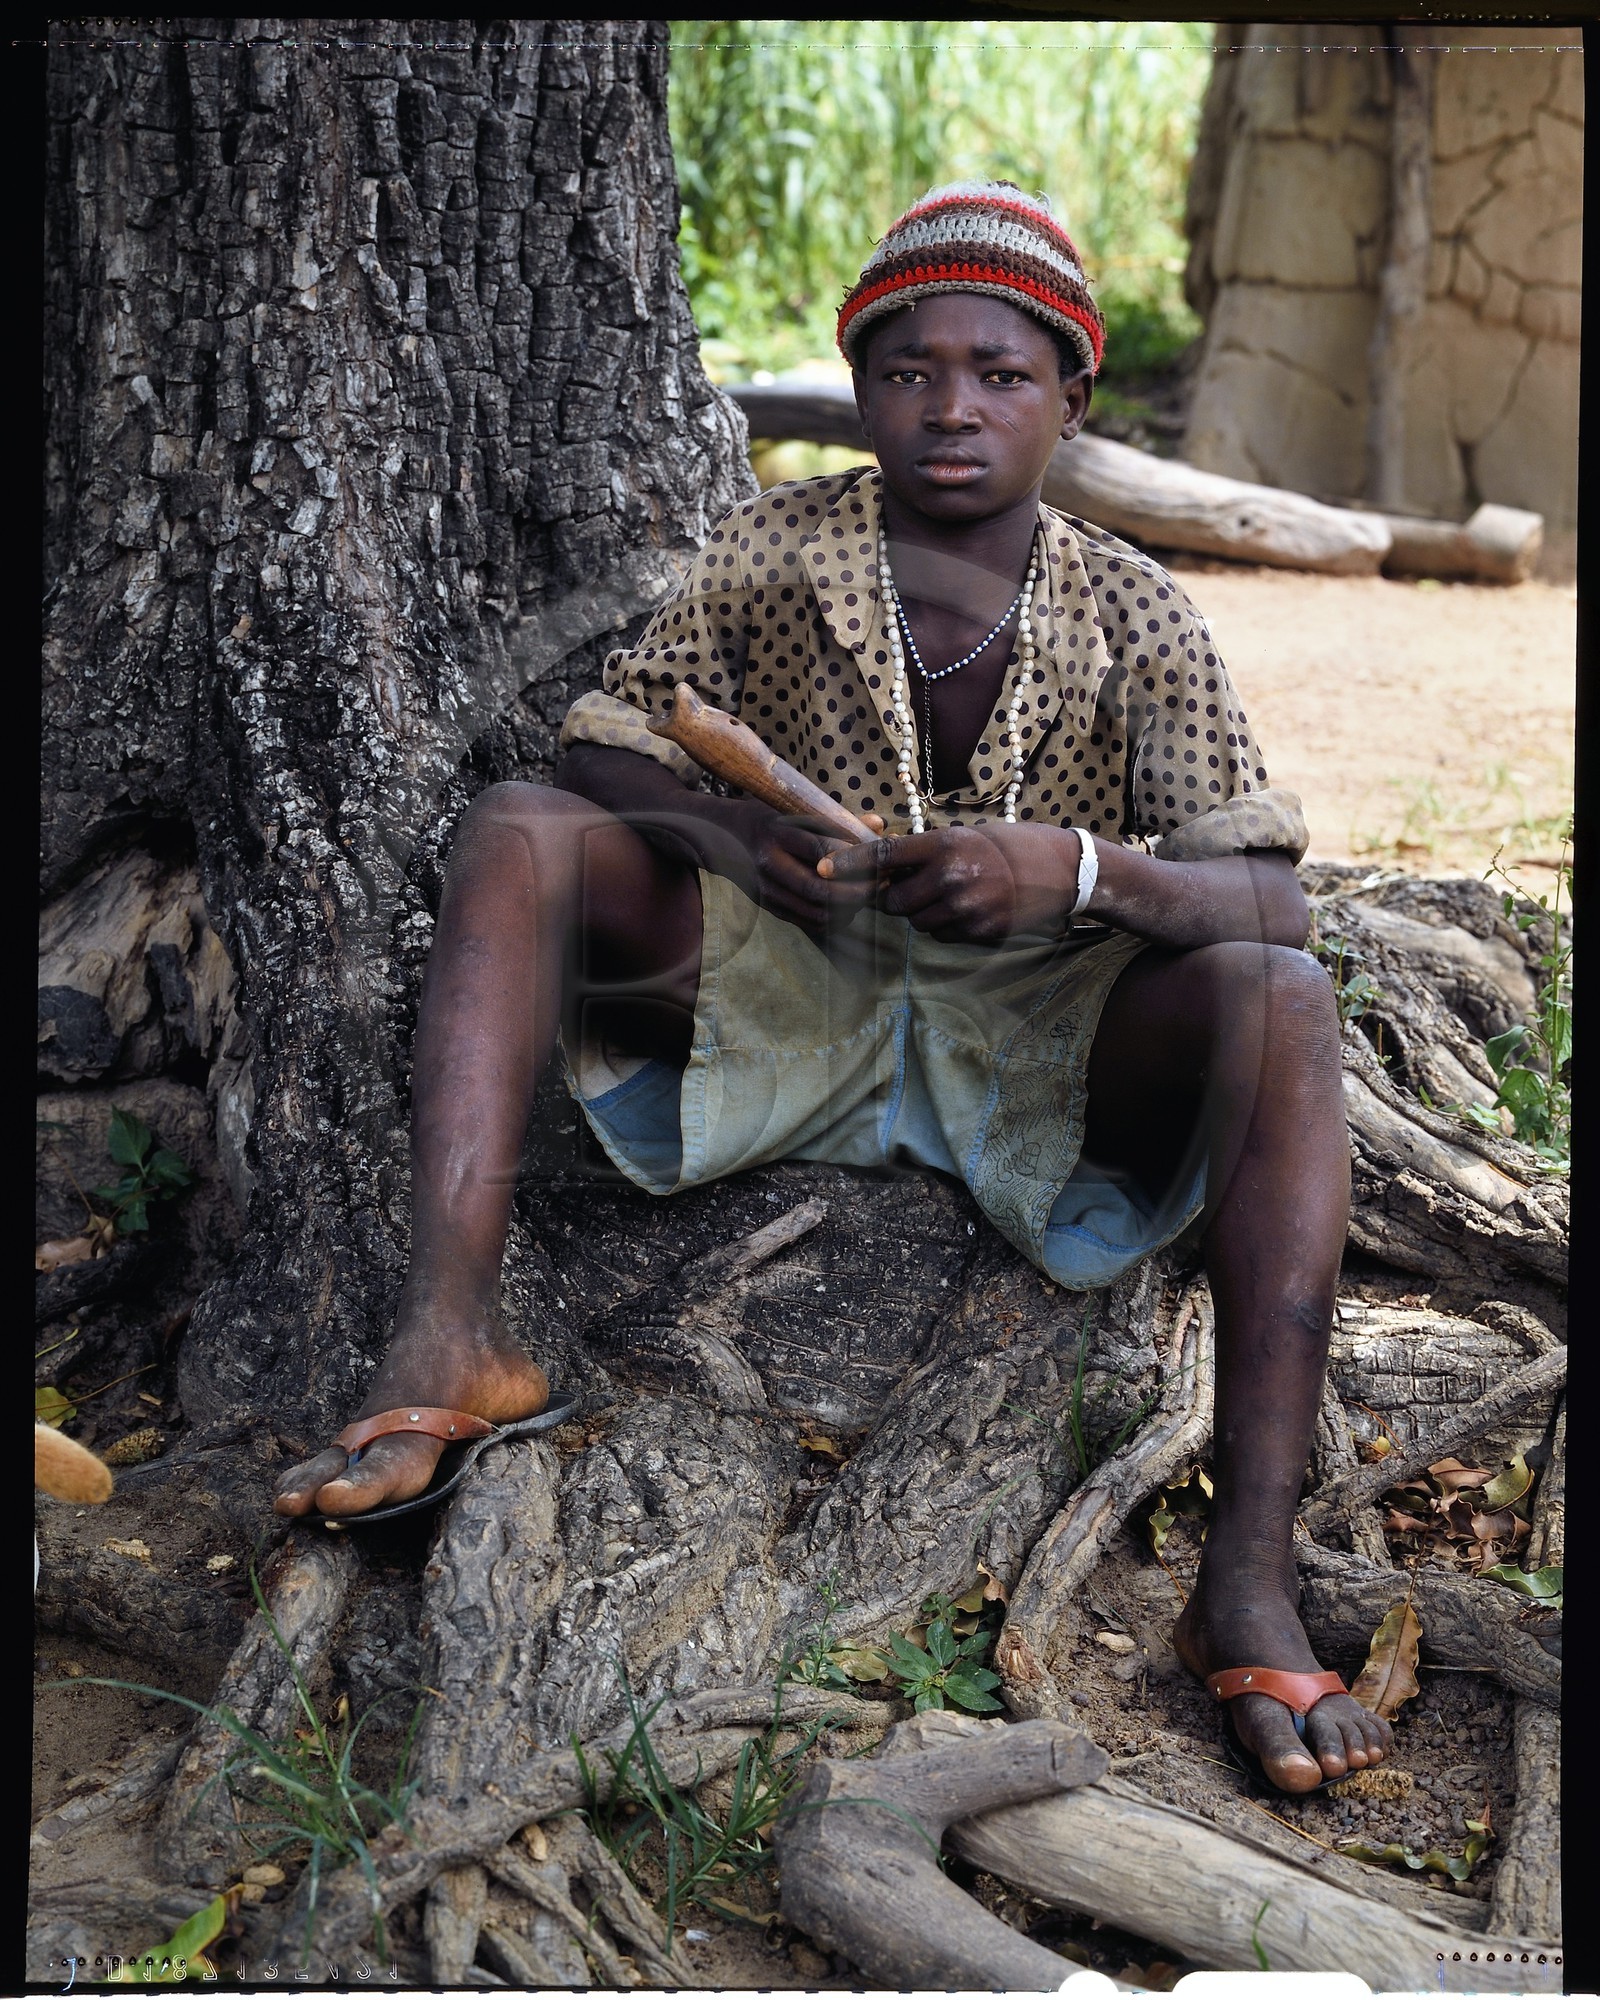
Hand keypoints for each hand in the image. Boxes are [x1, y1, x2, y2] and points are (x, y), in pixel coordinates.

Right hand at [723, 799, 888, 932]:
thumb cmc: (768, 820)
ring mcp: (767, 890)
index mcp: (775, 833)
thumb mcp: (796, 812)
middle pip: (820, 889)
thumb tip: (879, 824)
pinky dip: (835, 918)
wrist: (723, 837)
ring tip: (869, 894)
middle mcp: (768, 864)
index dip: (854, 858)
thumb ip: (838, 821)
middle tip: (882, 884)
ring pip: (817, 911)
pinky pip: (809, 921)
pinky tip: (849, 906)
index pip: (820, 849)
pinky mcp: (770, 907)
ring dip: (850, 907)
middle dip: (859, 891)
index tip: (880, 859)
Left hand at [820, 823, 1081, 943]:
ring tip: (955, 894)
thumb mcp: (966, 836)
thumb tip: (883, 872)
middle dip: (896, 899)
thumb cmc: (1010, 845)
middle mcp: (952, 877)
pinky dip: (951, 926)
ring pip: (918, 923)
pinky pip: (945, 935)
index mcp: (945, 845)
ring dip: (924, 913)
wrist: (1064, 869)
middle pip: (893, 903)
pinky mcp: (982, 933)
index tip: (821, 868)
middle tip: (916, 887)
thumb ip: (925, 853)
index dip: (849, 863)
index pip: (884, 856)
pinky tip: (975, 908)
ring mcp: (967, 909)